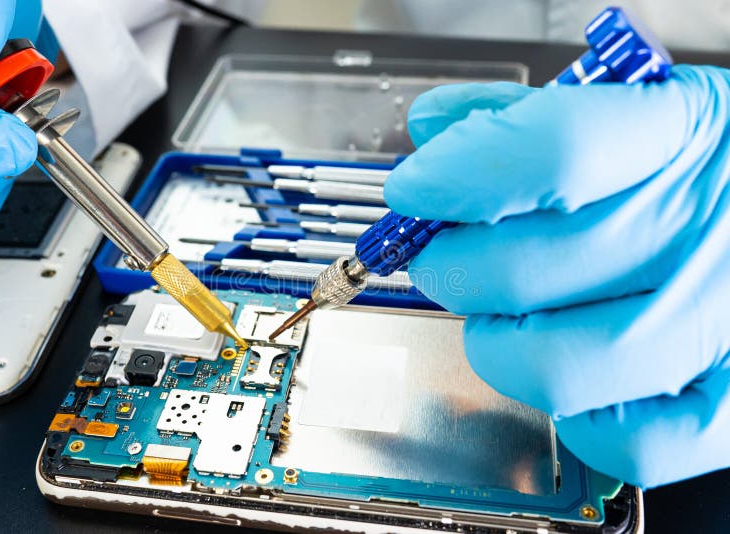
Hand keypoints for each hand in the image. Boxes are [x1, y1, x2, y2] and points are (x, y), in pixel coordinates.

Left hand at [384, 66, 729, 487]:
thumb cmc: (708, 166)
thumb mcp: (641, 105)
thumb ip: (529, 113)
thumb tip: (435, 130)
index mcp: (681, 138)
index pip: (551, 154)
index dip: (454, 175)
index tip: (415, 189)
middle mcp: (703, 237)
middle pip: (523, 270)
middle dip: (448, 266)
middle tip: (441, 255)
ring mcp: (716, 328)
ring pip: (553, 367)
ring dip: (494, 342)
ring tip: (498, 315)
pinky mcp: (729, 406)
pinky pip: (626, 443)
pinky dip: (572, 416)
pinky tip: (567, 367)